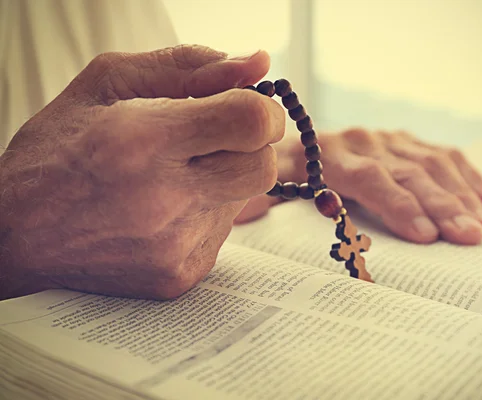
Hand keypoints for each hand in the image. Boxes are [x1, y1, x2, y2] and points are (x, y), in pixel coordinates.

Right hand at [0, 46, 283, 299]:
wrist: (15, 234)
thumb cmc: (58, 150)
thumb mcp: (108, 83)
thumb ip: (189, 66)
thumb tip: (258, 65)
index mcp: (143, 139)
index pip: (253, 121)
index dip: (261, 108)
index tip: (243, 106)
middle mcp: (164, 199)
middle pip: (263, 165)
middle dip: (249, 145)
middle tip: (209, 138)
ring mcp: (175, 245)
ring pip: (244, 198)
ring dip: (221, 178)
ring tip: (169, 176)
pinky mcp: (180, 274)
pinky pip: (222, 231)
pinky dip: (204, 212)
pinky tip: (163, 209)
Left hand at [235, 128, 481, 244]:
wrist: (290, 140)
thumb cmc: (279, 174)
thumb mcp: (262, 185)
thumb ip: (256, 198)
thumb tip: (250, 213)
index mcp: (328, 154)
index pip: (370, 178)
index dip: (397, 205)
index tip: (424, 236)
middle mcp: (364, 141)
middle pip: (409, 173)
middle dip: (442, 206)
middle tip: (471, 237)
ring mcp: (388, 138)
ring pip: (433, 164)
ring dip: (462, 196)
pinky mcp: (406, 142)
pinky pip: (443, 155)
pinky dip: (468, 177)